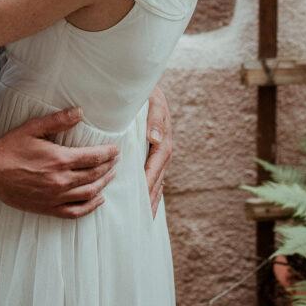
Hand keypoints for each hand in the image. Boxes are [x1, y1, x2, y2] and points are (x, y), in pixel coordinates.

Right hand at [0, 107, 119, 218]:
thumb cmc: (10, 148)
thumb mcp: (33, 128)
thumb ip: (58, 120)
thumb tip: (79, 111)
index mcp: (59, 160)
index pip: (93, 157)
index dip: (108, 153)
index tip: (116, 149)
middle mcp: (61, 181)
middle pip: (95, 175)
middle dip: (108, 167)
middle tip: (115, 160)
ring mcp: (55, 197)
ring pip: (89, 193)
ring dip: (103, 184)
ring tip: (110, 176)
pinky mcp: (48, 208)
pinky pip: (75, 211)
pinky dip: (90, 207)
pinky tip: (97, 200)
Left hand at [145, 85, 171, 218]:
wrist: (146, 86)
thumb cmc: (146, 92)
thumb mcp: (152, 99)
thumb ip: (156, 117)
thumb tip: (156, 138)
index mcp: (163, 138)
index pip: (156, 164)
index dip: (149, 181)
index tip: (142, 197)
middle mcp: (163, 148)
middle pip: (158, 177)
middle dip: (151, 197)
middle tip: (142, 219)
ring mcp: (158, 153)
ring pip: (156, 179)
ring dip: (151, 198)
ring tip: (144, 220)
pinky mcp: (152, 153)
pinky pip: (152, 175)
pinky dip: (149, 190)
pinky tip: (144, 205)